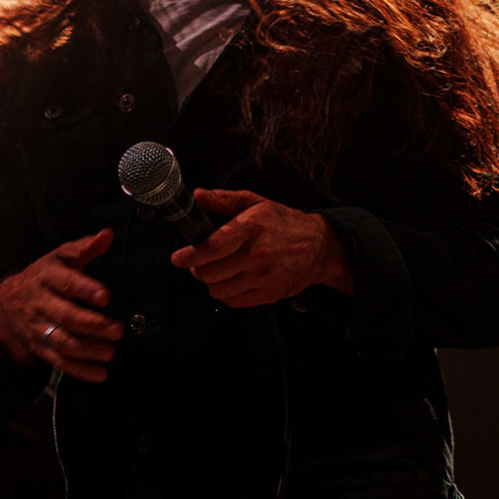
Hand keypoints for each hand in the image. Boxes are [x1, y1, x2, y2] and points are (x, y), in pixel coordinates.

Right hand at [0, 229, 122, 383]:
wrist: (6, 304)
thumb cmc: (43, 277)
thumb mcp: (60, 258)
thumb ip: (85, 247)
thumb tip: (108, 235)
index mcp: (46, 277)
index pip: (66, 283)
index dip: (85, 289)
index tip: (106, 296)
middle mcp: (41, 303)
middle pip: (66, 316)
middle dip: (92, 325)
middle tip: (117, 330)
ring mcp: (39, 328)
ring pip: (62, 342)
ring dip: (88, 350)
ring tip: (111, 352)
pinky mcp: (40, 348)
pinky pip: (59, 362)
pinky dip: (80, 371)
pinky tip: (100, 374)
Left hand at [170, 190, 353, 307]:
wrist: (319, 247)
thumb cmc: (285, 224)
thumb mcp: (255, 203)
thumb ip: (224, 199)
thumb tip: (198, 196)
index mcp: (253, 227)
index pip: (214, 246)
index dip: (191, 254)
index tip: (178, 257)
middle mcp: (258, 253)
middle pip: (210, 272)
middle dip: (198, 268)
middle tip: (199, 262)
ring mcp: (264, 277)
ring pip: (218, 290)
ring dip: (211, 282)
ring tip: (217, 271)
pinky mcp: (269, 295)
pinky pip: (233, 302)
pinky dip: (226, 294)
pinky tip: (231, 281)